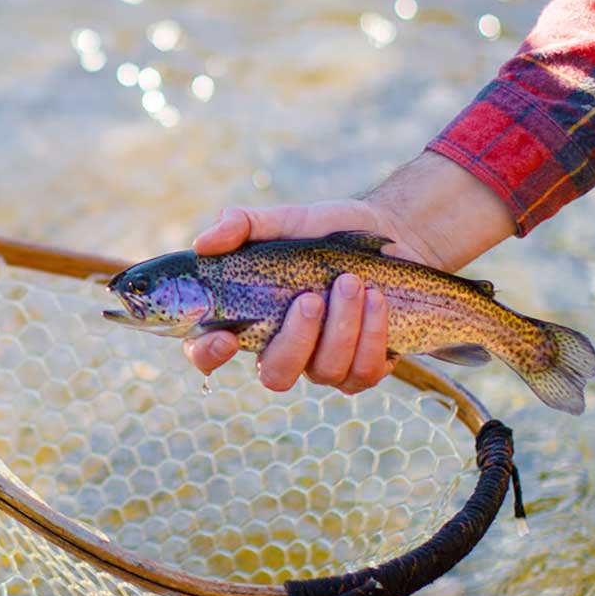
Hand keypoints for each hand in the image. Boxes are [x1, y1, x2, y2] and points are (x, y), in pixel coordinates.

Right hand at [184, 152, 516, 392]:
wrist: (391, 235)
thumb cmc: (326, 232)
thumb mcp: (285, 220)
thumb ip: (243, 225)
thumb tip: (203, 243)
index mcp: (248, 318)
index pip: (207, 353)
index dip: (208, 355)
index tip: (226, 337)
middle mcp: (281, 350)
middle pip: (276, 375)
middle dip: (297, 339)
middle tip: (313, 297)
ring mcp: (323, 366)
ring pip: (325, 371)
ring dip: (342, 326)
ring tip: (353, 281)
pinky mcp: (362, 371)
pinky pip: (364, 373)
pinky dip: (372, 335)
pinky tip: (377, 300)